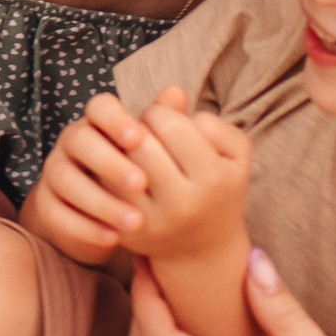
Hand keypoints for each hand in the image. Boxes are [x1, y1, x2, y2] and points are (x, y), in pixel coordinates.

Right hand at [30, 90, 163, 261]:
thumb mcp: (148, 153)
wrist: (100, 213)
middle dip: (110, 162)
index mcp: (98, 124)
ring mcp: (55, 174)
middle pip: (78, 140)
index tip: (139, 137)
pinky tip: (113, 239)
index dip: (116, 119)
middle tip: (142, 184)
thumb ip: (161, 124)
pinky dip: (84, 227)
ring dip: (100, 201)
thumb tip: (177, 92)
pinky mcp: (48, 206)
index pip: (99, 107)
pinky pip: (57, 215)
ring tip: (135, 221)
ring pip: (66, 180)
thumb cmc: (131, 174)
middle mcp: (71, 144)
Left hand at [123, 98, 251, 265]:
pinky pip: (105, 190)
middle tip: (140, 132)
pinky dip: (107, 173)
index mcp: (213, 178)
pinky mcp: (128, 233)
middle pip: (141, 145)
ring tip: (131, 150)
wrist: (204, 244)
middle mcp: (184, 204)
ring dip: (119, 149)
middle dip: (135, 129)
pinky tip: (118, 171)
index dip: (159, 113)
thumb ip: (207, 118)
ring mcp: (154, 222)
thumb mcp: (230, 151)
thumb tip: (170, 91)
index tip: (160, 119)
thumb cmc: (218, 184)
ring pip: (119, 166)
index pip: (170, 124)